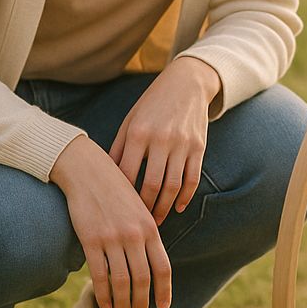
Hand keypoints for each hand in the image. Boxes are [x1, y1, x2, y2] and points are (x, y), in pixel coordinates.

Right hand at [50, 136, 170, 307]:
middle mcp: (134, 234)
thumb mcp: (138, 208)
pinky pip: (99, 274)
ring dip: (122, 302)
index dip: (164, 290)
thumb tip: (150, 260)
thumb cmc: (115, 189)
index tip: (164, 306)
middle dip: (142, 301)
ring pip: (121, 281)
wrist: (89, 170)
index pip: (163, 266)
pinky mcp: (91, 240)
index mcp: (150, 226)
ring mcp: (113, 238)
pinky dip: (102, 293)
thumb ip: (146, 232)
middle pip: (142, 278)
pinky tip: (103, 303)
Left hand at [109, 57, 219, 224]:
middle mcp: (161, 139)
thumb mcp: (131, 120)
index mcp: (139, 133)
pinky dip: (185, 197)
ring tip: (156, 221)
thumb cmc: (152, 103)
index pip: (128, 174)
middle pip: (152, 185)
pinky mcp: (199, 146)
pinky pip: (192, 178)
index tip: (117, 212)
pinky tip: (178, 207)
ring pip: (173, 186)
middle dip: (144, 209)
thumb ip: (119, 148)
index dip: (122, 197)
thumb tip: (107, 179)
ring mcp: (182, 143)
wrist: (187, 82)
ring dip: (164, 208)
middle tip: (138, 224)